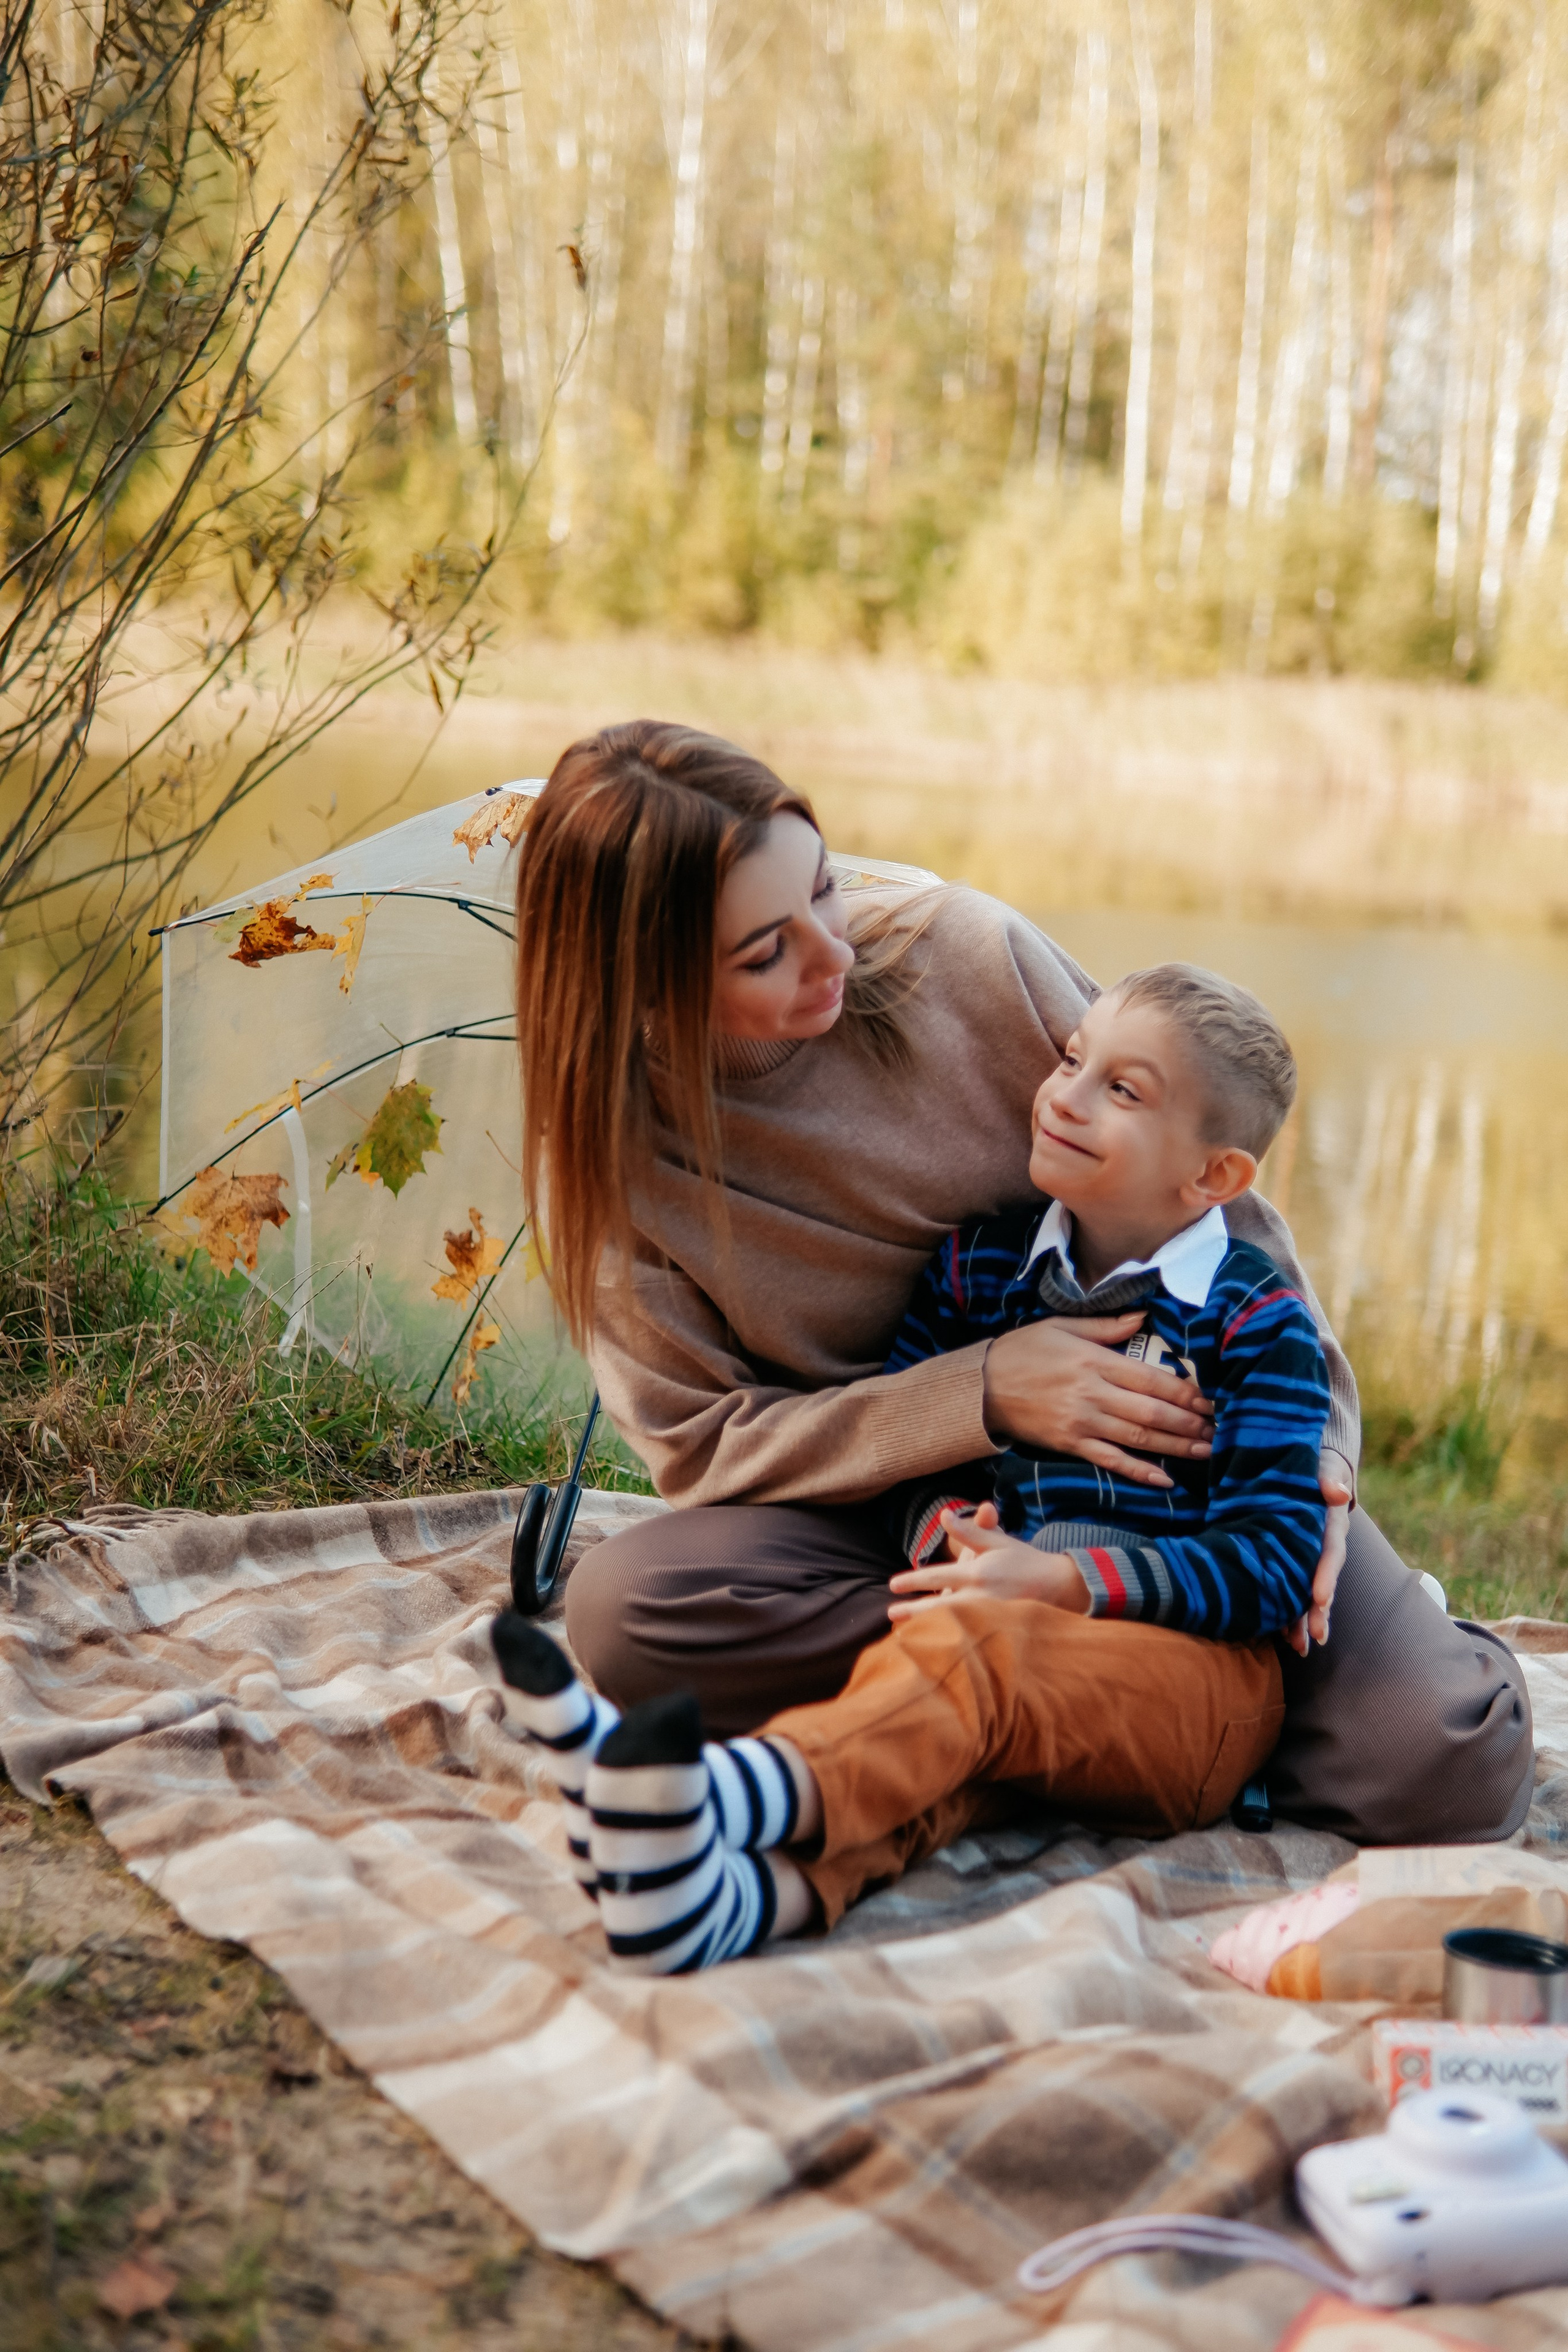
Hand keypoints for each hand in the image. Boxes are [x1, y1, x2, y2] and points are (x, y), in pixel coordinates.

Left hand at [887, 1503, 1090, 1622]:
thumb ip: (969, 1531)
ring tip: (905, 1635)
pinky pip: (968, 1637)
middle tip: (891, 1613)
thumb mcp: (997, 1542)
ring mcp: (990, 1619)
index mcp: (979, 1573)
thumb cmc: (1025, 1561)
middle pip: (940, 1607)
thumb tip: (944, 1515)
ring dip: (927, 1629)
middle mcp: (982, 1598)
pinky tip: (935, 1645)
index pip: (939, 1576)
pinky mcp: (997, 1633)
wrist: (1059, 1587)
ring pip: (952, 1626)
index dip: (914, 1580)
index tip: (893, 1585)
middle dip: (913, 1611)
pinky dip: (950, 1640)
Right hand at [981, 1313, 1213, 1488]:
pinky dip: (1139, 1472)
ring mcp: (1082, 1423)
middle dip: (1189, 1422)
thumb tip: (1144, 1317)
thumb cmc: (1022, 1351)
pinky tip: (1165, 1480)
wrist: (980, 1387)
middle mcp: (1093, 1394)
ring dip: (1175, 1446)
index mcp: (1094, 1361)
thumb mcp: (1061, 1327)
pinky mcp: (1071, 1445)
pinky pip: (1111, 1461)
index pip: (1151, 1379)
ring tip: (1205, 1450)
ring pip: (1138, 1438)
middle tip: (1218, 1428)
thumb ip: (1105, 1326)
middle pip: (1152, 1412)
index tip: (1211, 1398)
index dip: (1186, 1391)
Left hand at [1284, 1473, 1352, 1656]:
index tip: (1320, 1599)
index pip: (1332, 1552)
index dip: (1326, 1575)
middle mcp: (1324, 1545)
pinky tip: (1282, 1636)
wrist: (1311, 1467)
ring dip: (1306, 1619)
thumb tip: (1338, 1490)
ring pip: (1310, 1591)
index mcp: (1331, 1524)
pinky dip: (1290, 1611)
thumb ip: (1329, 1477)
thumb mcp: (1323, 1465)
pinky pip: (1295, 1588)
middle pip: (1324, 1581)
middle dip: (1319, 1611)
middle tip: (1315, 1637)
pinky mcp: (1296, 1560)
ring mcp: (1311, 1556)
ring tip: (1299, 1647)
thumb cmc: (1315, 1465)